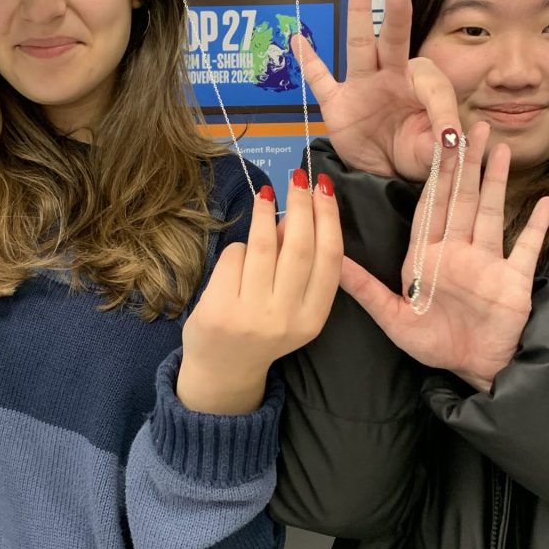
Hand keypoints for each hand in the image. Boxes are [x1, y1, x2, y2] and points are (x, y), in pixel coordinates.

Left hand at [178, 171, 341, 413]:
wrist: (224, 371)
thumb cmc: (263, 329)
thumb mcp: (292, 305)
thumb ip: (297, 265)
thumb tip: (296, 213)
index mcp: (312, 318)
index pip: (329, 259)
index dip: (329, 219)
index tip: (324, 188)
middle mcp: (285, 318)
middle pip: (299, 248)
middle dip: (301, 206)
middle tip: (298, 178)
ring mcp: (250, 316)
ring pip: (263, 248)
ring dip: (266, 215)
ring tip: (267, 195)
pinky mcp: (219, 311)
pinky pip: (233, 259)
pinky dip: (239, 248)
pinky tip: (241, 251)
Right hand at [293, 0, 461, 180]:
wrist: (384, 173)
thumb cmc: (413, 153)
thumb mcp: (433, 153)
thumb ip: (441, 144)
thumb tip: (450, 142)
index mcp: (422, 87)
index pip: (434, 88)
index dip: (444, 112)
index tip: (449, 140)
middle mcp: (393, 77)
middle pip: (396, 41)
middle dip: (398, 17)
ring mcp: (362, 86)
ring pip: (359, 46)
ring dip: (358, 12)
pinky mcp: (337, 102)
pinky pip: (320, 80)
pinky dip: (309, 61)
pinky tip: (297, 39)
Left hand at [338, 122, 548, 392]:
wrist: (474, 371)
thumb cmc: (433, 344)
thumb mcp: (392, 317)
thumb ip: (364, 288)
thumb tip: (331, 260)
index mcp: (428, 256)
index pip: (430, 207)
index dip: (433, 176)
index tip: (435, 144)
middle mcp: (458, 251)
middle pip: (462, 199)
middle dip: (465, 164)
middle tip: (471, 126)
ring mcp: (488, 262)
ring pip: (492, 211)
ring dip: (496, 180)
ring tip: (500, 147)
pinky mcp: (514, 279)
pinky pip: (527, 246)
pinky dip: (537, 225)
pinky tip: (547, 200)